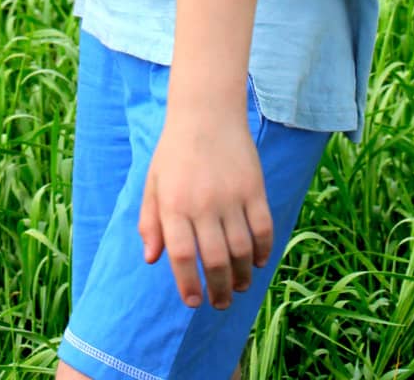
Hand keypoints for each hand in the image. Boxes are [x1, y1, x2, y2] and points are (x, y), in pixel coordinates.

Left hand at [137, 109, 274, 310]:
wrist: (206, 112)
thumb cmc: (175, 150)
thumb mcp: (153, 181)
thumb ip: (150, 221)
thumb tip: (152, 259)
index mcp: (174, 203)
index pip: (182, 255)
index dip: (189, 284)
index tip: (194, 301)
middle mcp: (202, 203)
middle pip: (215, 259)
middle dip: (219, 289)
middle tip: (221, 302)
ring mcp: (231, 196)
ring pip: (242, 250)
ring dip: (242, 275)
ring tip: (239, 286)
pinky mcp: (254, 188)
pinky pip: (263, 229)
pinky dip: (263, 251)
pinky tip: (258, 261)